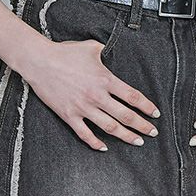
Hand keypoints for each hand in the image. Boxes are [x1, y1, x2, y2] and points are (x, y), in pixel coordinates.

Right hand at [22, 38, 160, 150]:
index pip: (132, 96)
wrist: (40, 62)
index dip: (147, 107)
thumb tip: (112, 51)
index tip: (155, 113)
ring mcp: (83, 108)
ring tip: (137, 141)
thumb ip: (105, 51)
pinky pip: (85, 134)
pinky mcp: (69, 115)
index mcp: (104, 79)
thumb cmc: (65, 52)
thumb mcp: (90, 47)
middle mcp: (97, 96)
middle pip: (126, 115)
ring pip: (110, 128)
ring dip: (126, 136)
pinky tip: (104, 148)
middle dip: (142, 126)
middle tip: (153, 132)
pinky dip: (96, 143)